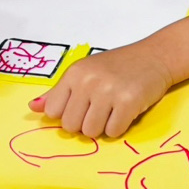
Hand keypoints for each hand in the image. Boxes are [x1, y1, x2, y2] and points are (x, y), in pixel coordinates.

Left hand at [28, 45, 170, 137]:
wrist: (156, 56)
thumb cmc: (119, 65)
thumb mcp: (86, 71)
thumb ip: (59, 91)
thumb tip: (32, 108)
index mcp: (74, 73)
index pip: (53, 112)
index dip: (68, 114)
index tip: (82, 106)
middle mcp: (88, 81)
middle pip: (71, 126)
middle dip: (85, 123)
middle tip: (101, 108)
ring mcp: (108, 91)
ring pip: (90, 132)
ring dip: (102, 127)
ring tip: (113, 110)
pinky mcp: (128, 102)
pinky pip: (113, 132)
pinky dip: (119, 127)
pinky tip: (126, 111)